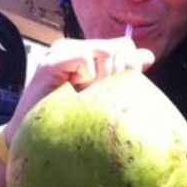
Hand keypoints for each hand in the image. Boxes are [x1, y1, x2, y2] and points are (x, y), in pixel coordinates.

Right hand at [5, 37, 154, 141]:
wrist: (38, 140)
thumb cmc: (73, 120)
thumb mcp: (104, 95)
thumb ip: (124, 74)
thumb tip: (148, 55)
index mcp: (88, 52)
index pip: (125, 46)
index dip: (130, 67)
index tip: (116, 91)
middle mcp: (74, 47)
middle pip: (120, 47)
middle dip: (119, 75)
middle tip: (99, 96)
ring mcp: (60, 52)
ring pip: (106, 51)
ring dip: (103, 79)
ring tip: (87, 95)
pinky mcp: (50, 62)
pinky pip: (85, 58)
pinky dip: (87, 78)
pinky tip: (74, 92)